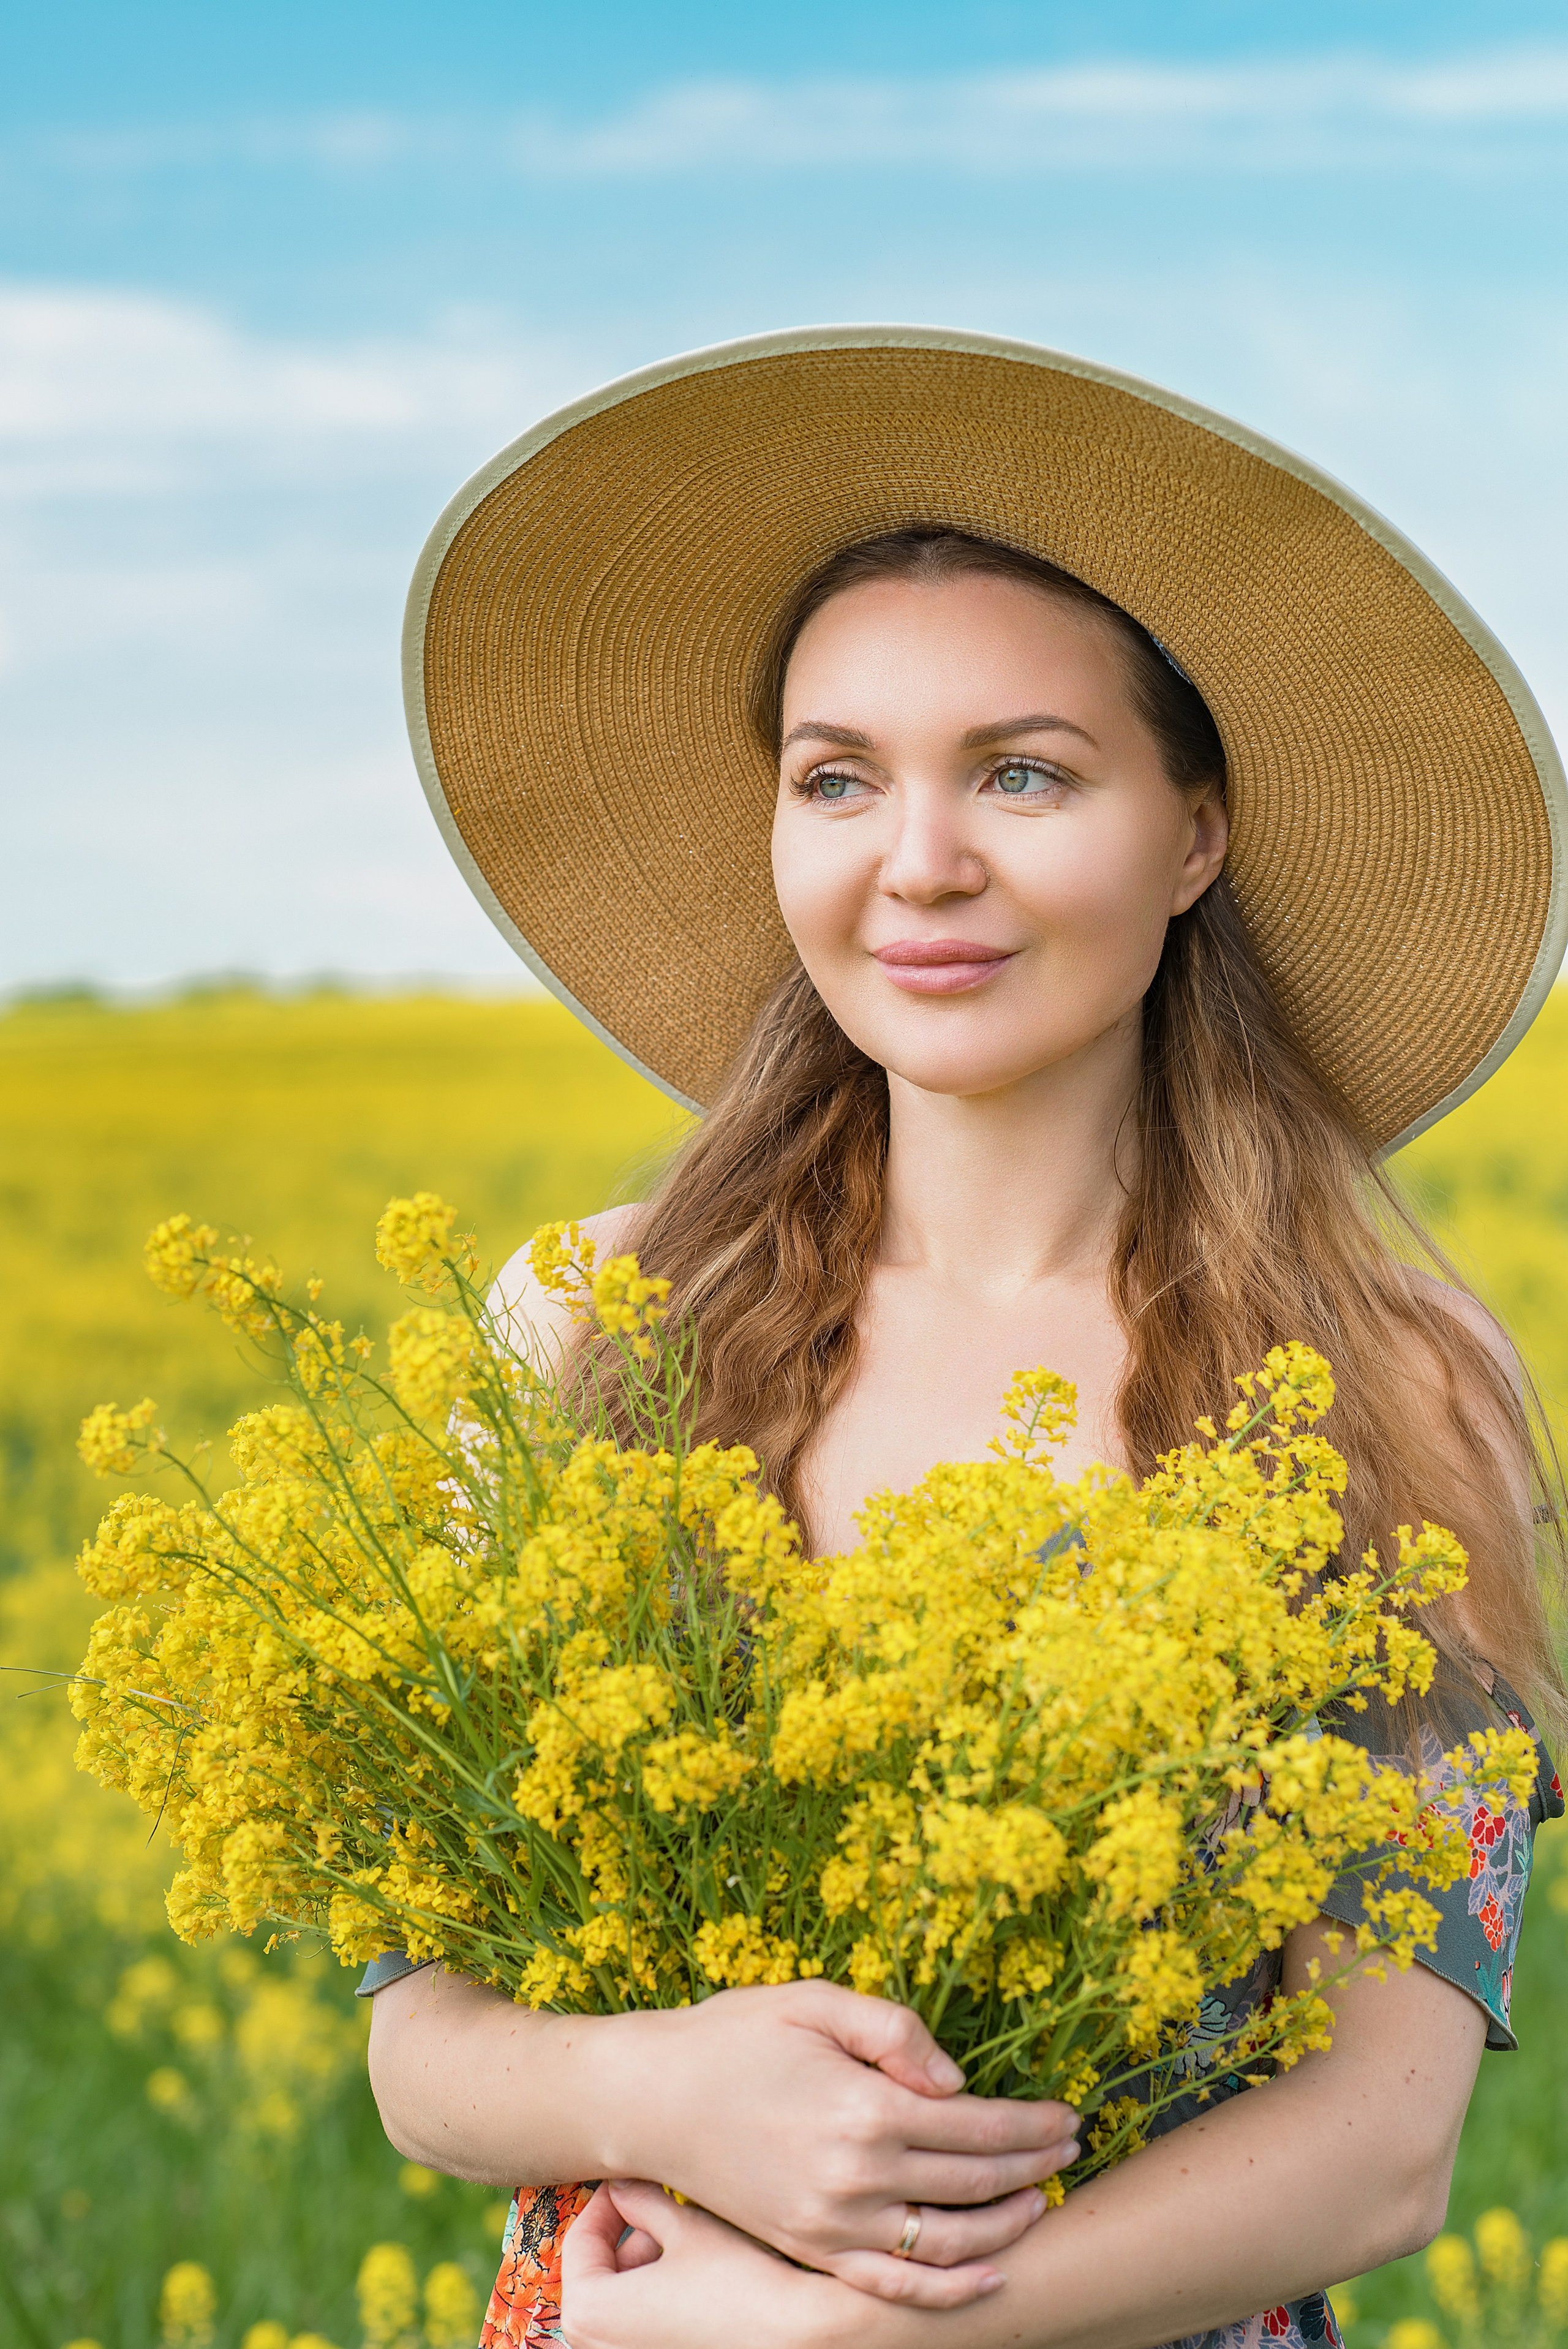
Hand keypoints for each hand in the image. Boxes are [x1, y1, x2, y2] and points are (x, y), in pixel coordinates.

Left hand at [561, 2179, 865, 2348]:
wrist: (801, 2335)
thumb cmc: (740, 2283)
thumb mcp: (686, 2227)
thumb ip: (641, 2200)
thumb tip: (621, 2184)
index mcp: (591, 2316)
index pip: (579, 2245)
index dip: (606, 2204)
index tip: (631, 2185)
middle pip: (605, 2277)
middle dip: (636, 2238)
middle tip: (671, 2212)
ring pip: (630, 2304)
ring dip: (654, 2268)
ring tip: (696, 2244)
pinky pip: (653, 2329)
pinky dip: (670, 2301)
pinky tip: (708, 2281)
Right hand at [615, 1981, 1076, 2304]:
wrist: (653, 2099)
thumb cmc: (734, 2036)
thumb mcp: (814, 2002)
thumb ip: (895, 2031)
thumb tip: (958, 2081)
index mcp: (863, 2106)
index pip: (976, 2125)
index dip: (1031, 2123)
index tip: (1068, 2114)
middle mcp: (855, 2175)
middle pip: (972, 2181)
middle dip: (1033, 2166)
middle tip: (1071, 2148)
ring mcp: (832, 2225)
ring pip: (947, 2240)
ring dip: (1006, 2224)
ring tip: (1043, 2198)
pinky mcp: (811, 2250)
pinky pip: (894, 2284)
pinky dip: (950, 2289)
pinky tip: (990, 2273)